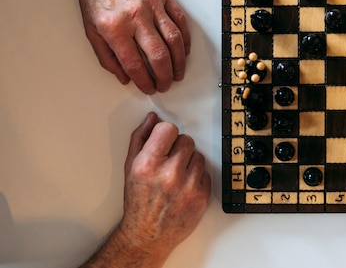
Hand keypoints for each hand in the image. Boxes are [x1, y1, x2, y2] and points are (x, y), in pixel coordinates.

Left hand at [68, 0, 190, 93]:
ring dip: (179, 61)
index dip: (144, 81)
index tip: (148, 88)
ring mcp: (152, 4)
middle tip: (165, 84)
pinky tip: (184, 51)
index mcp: (114, 27)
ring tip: (178, 73)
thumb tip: (125, 77)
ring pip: (174, 40)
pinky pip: (180, 21)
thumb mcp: (90, 28)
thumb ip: (107, 56)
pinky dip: (185, 39)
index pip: (134, 63)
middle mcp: (135, 16)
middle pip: (158, 55)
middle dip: (165, 76)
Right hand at [116, 112, 210, 263]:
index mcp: (149, 164)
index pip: (169, 129)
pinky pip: (207, 172)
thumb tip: (153, 118)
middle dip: (179, 149)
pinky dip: (198, 178)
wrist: (148, 235)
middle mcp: (169, 174)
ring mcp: (188, 186)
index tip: (164, 143)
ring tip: (176, 177)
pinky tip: (184, 187)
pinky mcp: (202, 196)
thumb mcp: (130, 167)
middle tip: (169, 163)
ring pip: (199, 156)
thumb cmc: (138, 202)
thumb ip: (141, 138)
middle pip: (187, 140)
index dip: (167, 135)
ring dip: (190, 163)